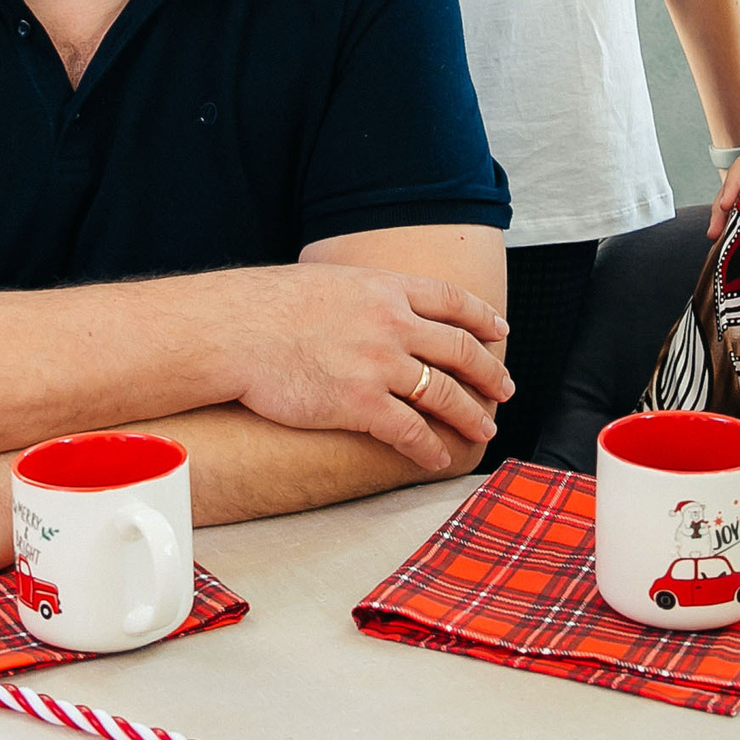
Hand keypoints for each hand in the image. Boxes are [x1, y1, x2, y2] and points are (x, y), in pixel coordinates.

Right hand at [228, 264, 511, 472]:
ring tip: (484, 429)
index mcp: (386, 289)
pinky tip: (437, 458)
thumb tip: (370, 305)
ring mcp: (380, 363)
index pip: (452, 300)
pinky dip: (429, 446)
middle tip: (505, 389)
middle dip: (490, 371)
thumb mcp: (328, 282)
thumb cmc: (266, 306)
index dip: (482, 317)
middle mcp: (393, 323)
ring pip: (444, 393)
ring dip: (471, 413)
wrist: (235, 329)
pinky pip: (409, 430)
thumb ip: (361, 295)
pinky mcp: (360, 403)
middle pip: (460, 348)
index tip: (500, 331)